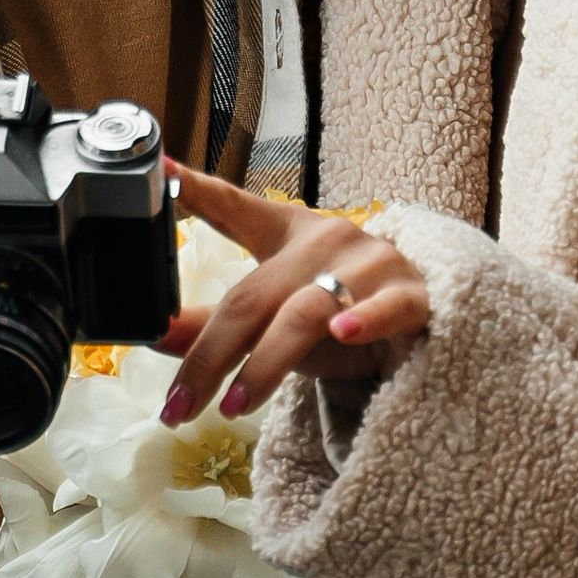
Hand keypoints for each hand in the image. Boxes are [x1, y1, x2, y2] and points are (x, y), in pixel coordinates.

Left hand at [154, 162, 428, 426]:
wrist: (423, 322)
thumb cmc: (339, 313)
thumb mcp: (275, 319)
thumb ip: (217, 327)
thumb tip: (154, 335)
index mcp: (288, 234)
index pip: (236, 209)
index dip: (198, 191)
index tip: (163, 171)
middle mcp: (326, 240)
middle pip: (254, 295)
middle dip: (210, 356)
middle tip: (176, 404)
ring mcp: (369, 265)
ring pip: (306, 313)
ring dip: (265, 363)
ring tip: (233, 405)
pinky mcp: (410, 295)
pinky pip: (383, 308)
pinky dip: (361, 321)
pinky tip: (341, 334)